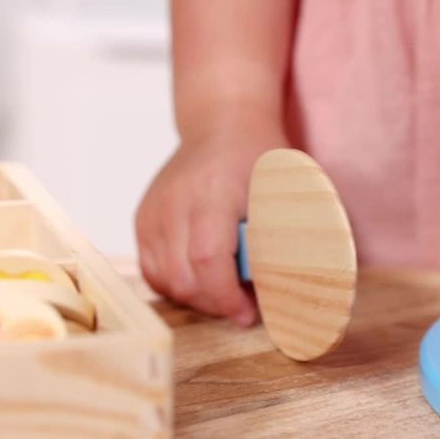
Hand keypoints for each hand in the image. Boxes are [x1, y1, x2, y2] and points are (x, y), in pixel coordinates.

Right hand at [135, 122, 288, 324]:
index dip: (226, 296)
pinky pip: (152, 269)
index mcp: (211, 194)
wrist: (221, 124)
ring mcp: (152, 212)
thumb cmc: (258, 155)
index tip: (249, 314)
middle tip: (244, 308)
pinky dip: (176, 285)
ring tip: (225, 295)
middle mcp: (174, 203)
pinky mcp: (142, 220)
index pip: (207, 259)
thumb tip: (297, 280)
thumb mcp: (284, 186)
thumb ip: (287, 230)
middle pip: (183, 277)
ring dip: (196, 298)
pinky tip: (202, 283)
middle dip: (215, 304)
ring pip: (163, 279)